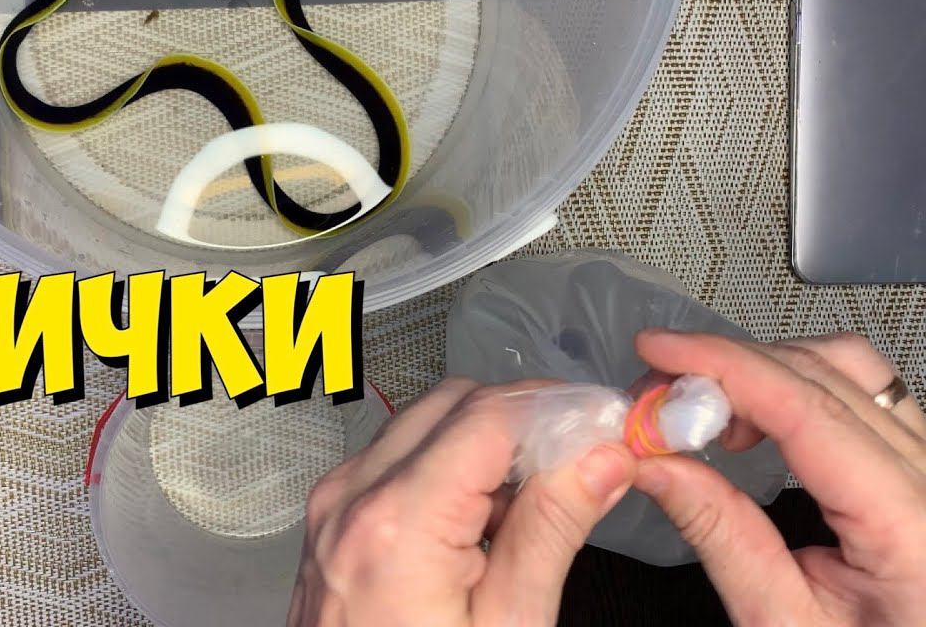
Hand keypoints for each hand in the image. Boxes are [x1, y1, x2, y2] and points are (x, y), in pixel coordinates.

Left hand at [288, 378, 635, 626]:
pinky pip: (396, 459)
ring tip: (536, 502)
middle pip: (454, 405)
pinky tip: (484, 520)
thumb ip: (550, 533)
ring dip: (486, 443)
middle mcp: (352, 499)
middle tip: (582, 460)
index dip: (557, 411)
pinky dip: (447, 467)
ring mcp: (334, 506)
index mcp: (396, 526)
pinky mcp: (332, 519)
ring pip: (423, 423)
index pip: (489, 417)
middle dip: (524, 420)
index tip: (606, 428)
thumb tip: (600, 459)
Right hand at [632, 330, 925, 625]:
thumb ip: (720, 535)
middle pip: (827, 375)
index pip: (808, 410)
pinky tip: (754, 416)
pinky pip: (866, 393)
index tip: (657, 350)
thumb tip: (651, 461)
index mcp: (912, 527)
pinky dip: (798, 385)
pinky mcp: (923, 466)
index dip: (726, 366)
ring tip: (705, 411)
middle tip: (657, 390)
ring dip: (764, 371)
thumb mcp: (783, 624)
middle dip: (729, 368)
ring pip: (851, 369)